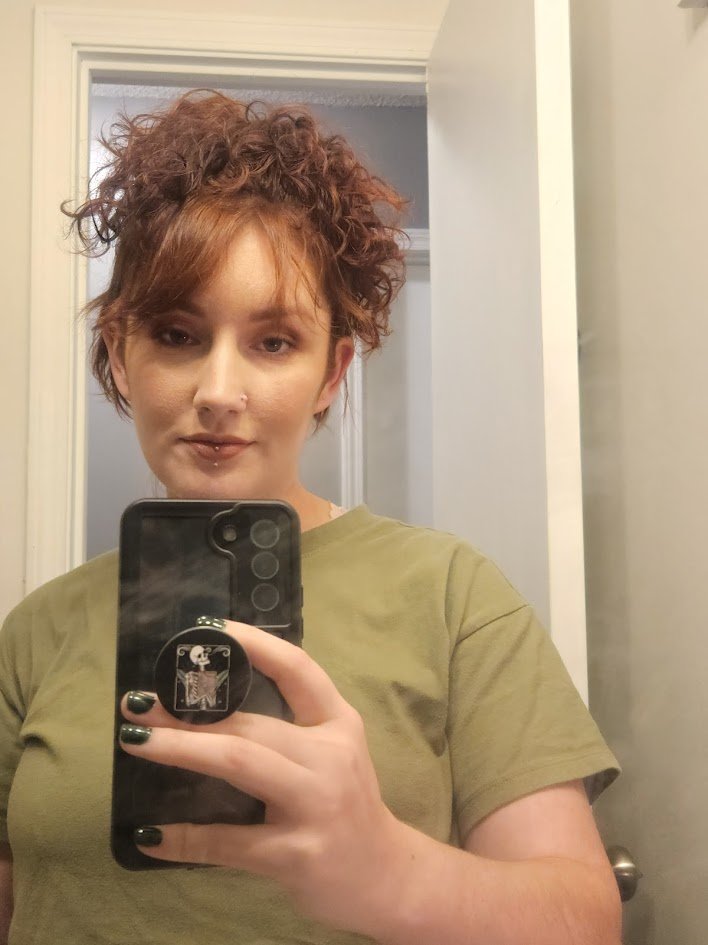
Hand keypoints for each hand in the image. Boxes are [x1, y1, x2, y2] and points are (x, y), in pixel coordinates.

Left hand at [120, 620, 412, 933]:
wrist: (386, 875)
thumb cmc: (347, 804)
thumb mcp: (333, 752)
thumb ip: (291, 726)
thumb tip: (210, 702)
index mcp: (338, 723)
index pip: (297, 668)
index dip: (253, 643)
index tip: (208, 628)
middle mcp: (329, 756)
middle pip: (251, 723)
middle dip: (188, 712)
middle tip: (138, 703)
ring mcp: (315, 805)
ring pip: (239, 763)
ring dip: (180, 749)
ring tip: (135, 740)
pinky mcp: (296, 854)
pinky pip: (228, 842)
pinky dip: (184, 838)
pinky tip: (149, 834)